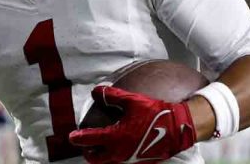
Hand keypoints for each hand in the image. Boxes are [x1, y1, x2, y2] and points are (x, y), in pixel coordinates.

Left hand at [68, 86, 195, 162]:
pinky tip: (120, 145)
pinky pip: (121, 161)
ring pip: (109, 161)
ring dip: (102, 155)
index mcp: (116, 137)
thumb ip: (112, 95)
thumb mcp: (132, 100)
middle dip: (88, 152)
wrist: (178, 128)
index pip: (90, 140)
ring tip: (101, 145)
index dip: (78, 138)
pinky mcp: (139, 161)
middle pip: (96, 159)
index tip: (72, 136)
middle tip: (86, 144)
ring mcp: (130, 159)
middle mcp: (120, 152)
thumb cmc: (155, 113)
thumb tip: (96, 91)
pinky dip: (115, 155)